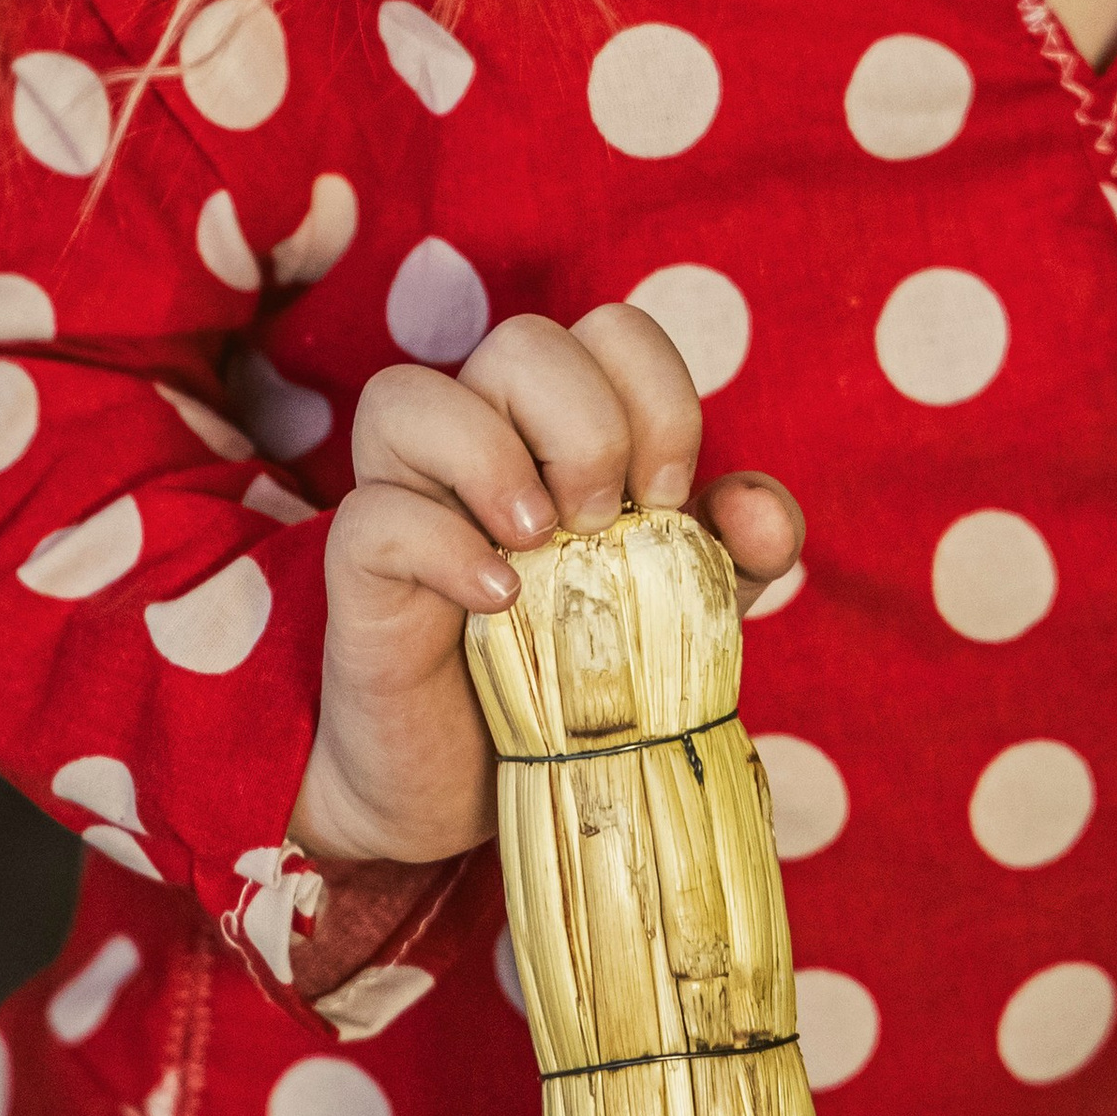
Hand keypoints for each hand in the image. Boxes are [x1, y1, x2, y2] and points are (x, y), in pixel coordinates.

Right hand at [284, 302, 802, 867]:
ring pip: (409, 394)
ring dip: (496, 460)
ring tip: (540, 545)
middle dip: (588, 429)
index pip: (612, 330)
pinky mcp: (359, 571)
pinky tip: (498, 600)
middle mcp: (476, 435)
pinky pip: (373, 513)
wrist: (475, 785)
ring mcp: (405, 495)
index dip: (657, 398)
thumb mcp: (683, 610)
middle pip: (522, 341)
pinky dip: (445, 545)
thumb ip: (735, 552)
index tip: (666, 499)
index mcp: (558, 423)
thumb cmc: (577, 672)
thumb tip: (756, 509)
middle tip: (602, 526)